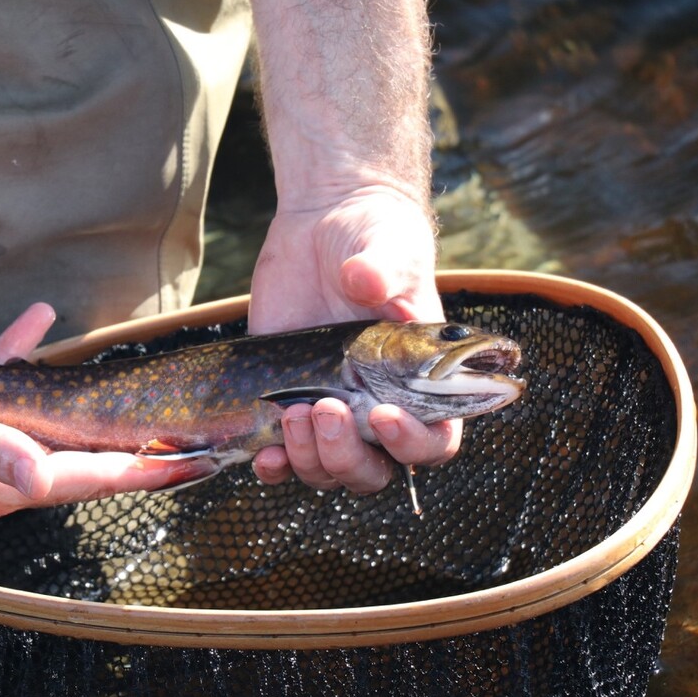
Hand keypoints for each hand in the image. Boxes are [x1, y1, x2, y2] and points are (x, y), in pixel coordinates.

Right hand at [0, 303, 214, 519]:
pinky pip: (7, 391)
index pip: (91, 479)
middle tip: (190, 439)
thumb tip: (44, 473)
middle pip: (86, 460)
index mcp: (3, 485)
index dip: (145, 471)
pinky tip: (37, 320)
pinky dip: (25, 359)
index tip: (194, 463)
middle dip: (138, 450)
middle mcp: (1, 472)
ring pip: (53, 426)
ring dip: (92, 408)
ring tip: (135, 394)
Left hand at [248, 187, 461, 492]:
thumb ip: (383, 269)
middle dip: (347, 455)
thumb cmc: (376, 238)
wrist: (324, 225)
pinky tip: (263, 452)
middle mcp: (377, 408)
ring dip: (309, 457)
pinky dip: (273, 466)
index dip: (413, 444)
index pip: (434, 441)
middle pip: (373, 471)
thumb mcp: (388, 248)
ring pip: (327, 471)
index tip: (383, 414)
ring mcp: (330, 411)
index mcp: (421, 384)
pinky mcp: (285, 402)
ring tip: (292, 411)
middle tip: (328, 408)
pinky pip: (282, 458)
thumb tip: (361, 280)